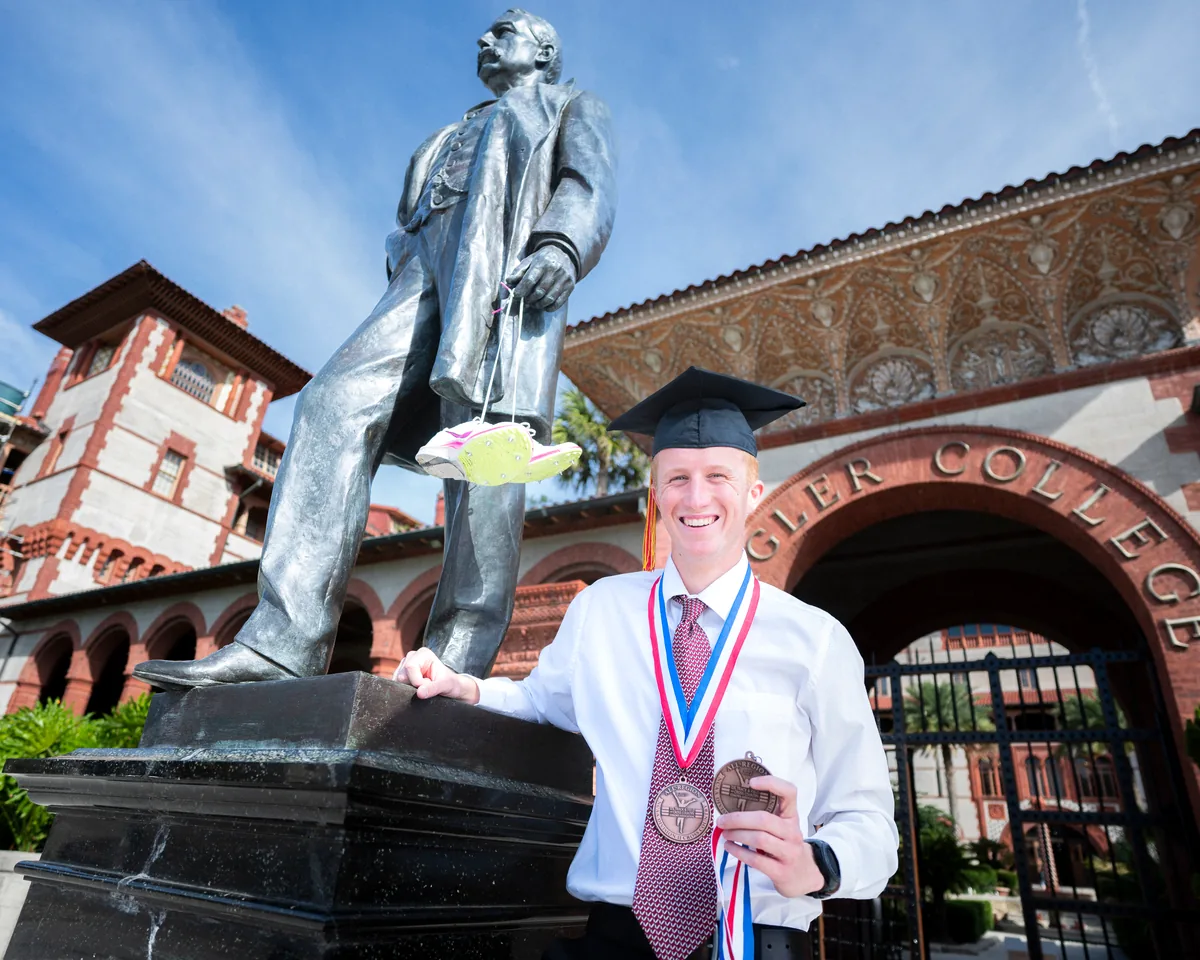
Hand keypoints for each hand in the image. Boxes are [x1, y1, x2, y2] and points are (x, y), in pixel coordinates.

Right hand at [392, 648, 479, 702]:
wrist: (452, 688)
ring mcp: (405, 666)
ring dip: (410, 688)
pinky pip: (398, 686)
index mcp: (423, 654)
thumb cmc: (451, 683)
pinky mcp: (402, 676)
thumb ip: (433, 688)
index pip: (410, 667)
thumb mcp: (445, 685)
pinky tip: (417, 689)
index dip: (416, 681)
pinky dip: (407, 690)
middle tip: (427, 685)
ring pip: (398, 681)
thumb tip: (419, 693)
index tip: (428, 685)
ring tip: (423, 686)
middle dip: (413, 685)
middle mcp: (412, 657)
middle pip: (402, 675)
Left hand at [505, 245, 575, 311]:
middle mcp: (555, 270)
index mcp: (542, 262)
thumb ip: (517, 272)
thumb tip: (508, 282)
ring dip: (538, 304)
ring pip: (548, 299)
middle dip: (529, 299)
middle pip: (539, 291)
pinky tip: (544, 305)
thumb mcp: (529, 261)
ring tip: (534, 303)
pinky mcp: (570, 287)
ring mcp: (564, 279)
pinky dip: (549, 307)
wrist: (564, 254)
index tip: (516, 295)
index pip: (530, 280)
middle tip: (526, 300)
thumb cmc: (542, 260)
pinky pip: (558, 303)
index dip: (521, 290)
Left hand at [716, 775, 824, 897]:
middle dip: (738, 819)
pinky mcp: (781, 871)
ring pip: (759, 839)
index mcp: (792, 816)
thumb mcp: (782, 826)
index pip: (789, 792)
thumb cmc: (785, 844)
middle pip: (764, 819)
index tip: (750, 783)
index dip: (771, 783)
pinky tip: (729, 847)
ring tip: (725, 833)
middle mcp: (793, 832)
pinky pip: (756, 860)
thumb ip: (766, 815)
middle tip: (722, 820)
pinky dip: (739, 852)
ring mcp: (789, 852)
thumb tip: (729, 807)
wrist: (803, 875)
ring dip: (737, 835)